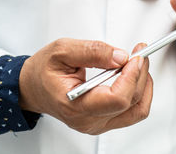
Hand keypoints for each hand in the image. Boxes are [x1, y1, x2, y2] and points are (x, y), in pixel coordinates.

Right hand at [19, 38, 152, 134]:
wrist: (32, 87)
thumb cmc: (42, 71)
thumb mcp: (62, 50)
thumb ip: (92, 51)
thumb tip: (120, 56)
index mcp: (75, 105)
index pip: (117, 99)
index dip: (132, 76)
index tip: (135, 57)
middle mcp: (88, 120)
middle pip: (131, 102)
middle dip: (140, 74)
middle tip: (139, 53)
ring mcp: (97, 124)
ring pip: (137, 110)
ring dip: (144, 85)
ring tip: (138, 64)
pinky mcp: (104, 121)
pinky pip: (133, 112)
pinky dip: (139, 92)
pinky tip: (134, 76)